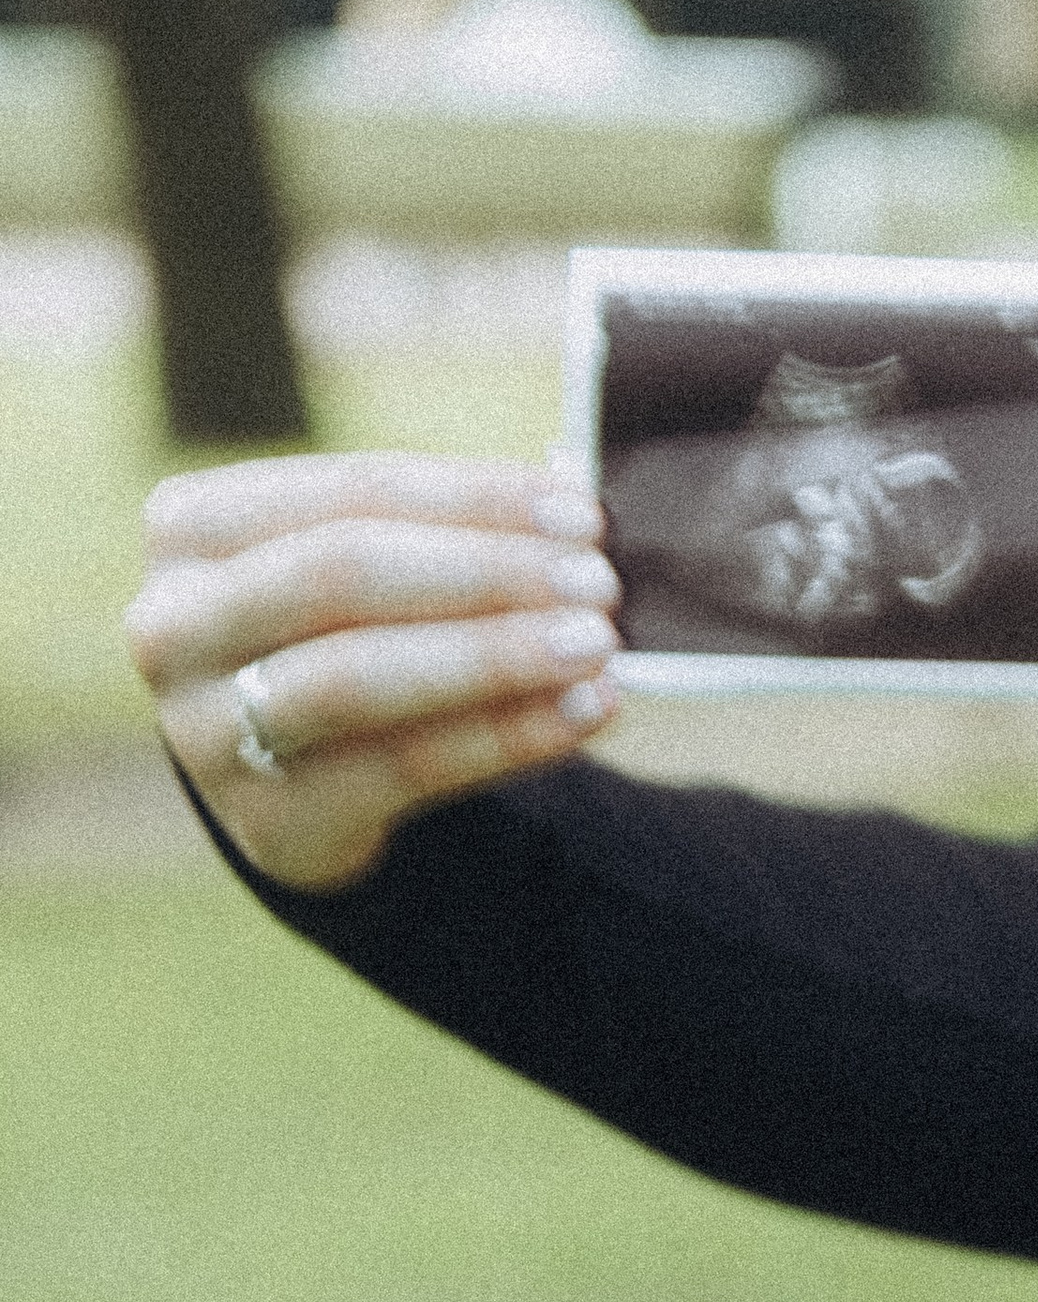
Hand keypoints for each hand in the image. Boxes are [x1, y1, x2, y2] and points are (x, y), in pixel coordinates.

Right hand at [125, 452, 625, 892]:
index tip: (583, 513)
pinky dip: (504, 738)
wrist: (291, 790)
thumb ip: (447, 528)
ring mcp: (206, 731)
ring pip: (360, 677)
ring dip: (493, 657)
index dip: (475, 499)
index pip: (352, 492)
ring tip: (598, 649)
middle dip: (485, 575)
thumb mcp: (370, 576)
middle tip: (597, 585)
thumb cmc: (342, 645)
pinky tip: (582, 714)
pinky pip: (402, 769)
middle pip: (343, 575)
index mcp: (190, 528)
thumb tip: (577, 480)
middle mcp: (174, 624)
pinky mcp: (270, 821)